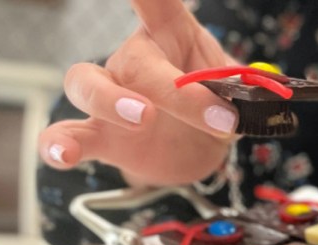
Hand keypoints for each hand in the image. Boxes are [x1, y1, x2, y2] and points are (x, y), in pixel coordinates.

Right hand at [38, 0, 238, 185]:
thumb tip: (258, 98)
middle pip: (137, 61)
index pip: (155, 2)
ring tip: (144, 119)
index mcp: (169, 37)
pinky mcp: (102, 136)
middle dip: (178, 92)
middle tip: (217, 118)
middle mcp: (134, 61)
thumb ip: (244, 90)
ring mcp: (111, 97)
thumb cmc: (212, 102)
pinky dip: (59, 145)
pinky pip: (65, 133)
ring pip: (85, 83)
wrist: (197, 147)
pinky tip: (64, 155)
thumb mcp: (237, 90)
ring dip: (111, 101)